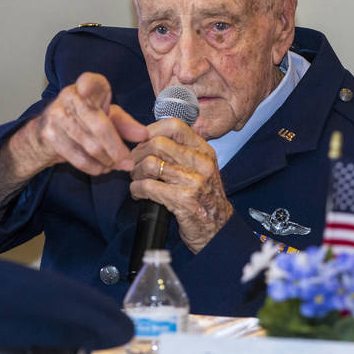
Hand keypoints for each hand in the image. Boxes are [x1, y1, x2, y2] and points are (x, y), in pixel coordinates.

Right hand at [0, 73, 147, 220]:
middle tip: (129, 163)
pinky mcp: (49, 136)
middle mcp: (70, 97)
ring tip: (116, 166)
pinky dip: (94, 167)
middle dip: (117, 149)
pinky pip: (78, 158)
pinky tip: (102, 168)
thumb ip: (126, 124)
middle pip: (99, 126)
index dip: (88, 85)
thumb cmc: (86, 118)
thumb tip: (143, 135)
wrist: (47, 130)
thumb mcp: (108, 115)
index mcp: (87, 86)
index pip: (89, 81)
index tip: (86, 90)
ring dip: (108, 161)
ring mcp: (57, 116)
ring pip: (90, 146)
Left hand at [129, 117, 233, 252]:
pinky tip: (139, 193)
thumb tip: (150, 139)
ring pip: (150, 164)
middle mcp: (201, 163)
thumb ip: (183, 152)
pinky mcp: (183, 199)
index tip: (142, 142)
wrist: (218, 228)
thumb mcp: (202, 169)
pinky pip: (147, 186)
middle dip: (138, 155)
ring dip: (136, 173)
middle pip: (157, 144)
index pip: (175, 125)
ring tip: (138, 180)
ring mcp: (193, 181)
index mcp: (205, 151)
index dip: (151, 130)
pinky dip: (137, 190)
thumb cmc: (205, 199)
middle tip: (135, 165)